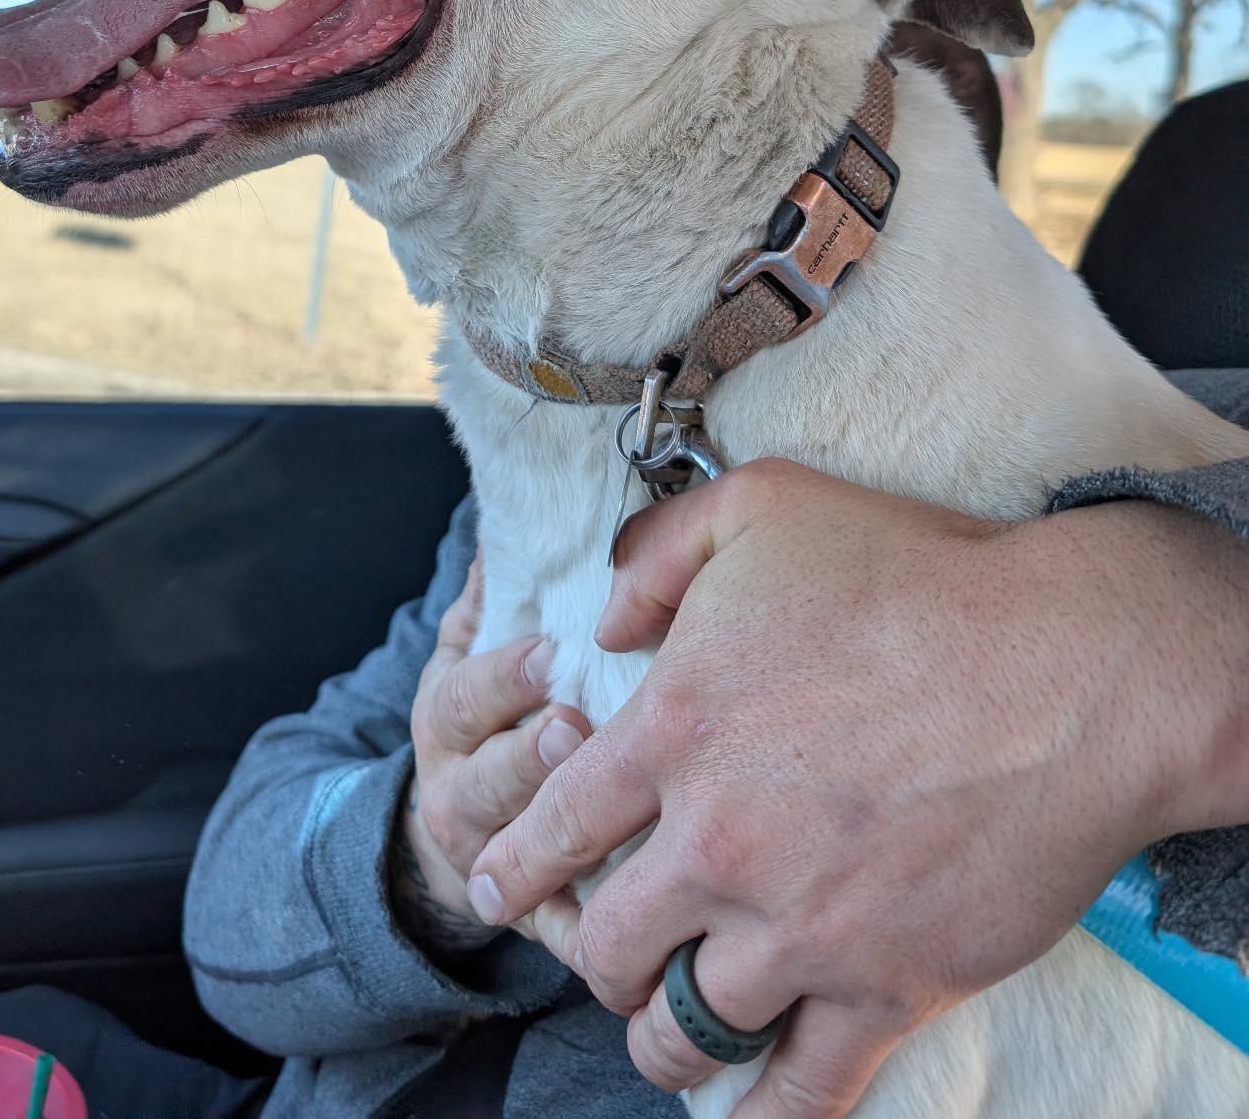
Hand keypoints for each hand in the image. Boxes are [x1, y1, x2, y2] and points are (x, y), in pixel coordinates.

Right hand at [390, 550, 590, 965]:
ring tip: (605, 816)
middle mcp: (455, 792)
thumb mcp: (468, 651)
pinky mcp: (528, 919)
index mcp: (444, 720)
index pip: (462, 696)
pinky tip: (622, 925)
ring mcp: (487, 862)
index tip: (545, 653)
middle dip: (530, 755)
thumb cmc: (485, 716)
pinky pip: (557, 934)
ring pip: (517, 858)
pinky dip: (587, 935)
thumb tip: (513, 517)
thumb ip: (491, 594)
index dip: (501, 676)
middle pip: (489, 779)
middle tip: (574, 729)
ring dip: (560, 839)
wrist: (450, 830)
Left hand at [467, 459, 1248, 1114]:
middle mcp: (716, 841)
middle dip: (595, 953)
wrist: (1069, 667)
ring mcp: (800, 927)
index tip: (495, 888)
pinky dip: (761, 1117)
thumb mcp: (762, 506)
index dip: (513, 863)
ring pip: (684, 1030)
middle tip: (609, 950)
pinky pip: (800, 1092)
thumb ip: (654, 554)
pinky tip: (742, 1114)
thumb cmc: (918, 575)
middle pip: (607, 945)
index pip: (552, 824)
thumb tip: (601, 623)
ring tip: (668, 1027)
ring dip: (664, 1037)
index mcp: (672, 728)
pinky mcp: (886, 987)